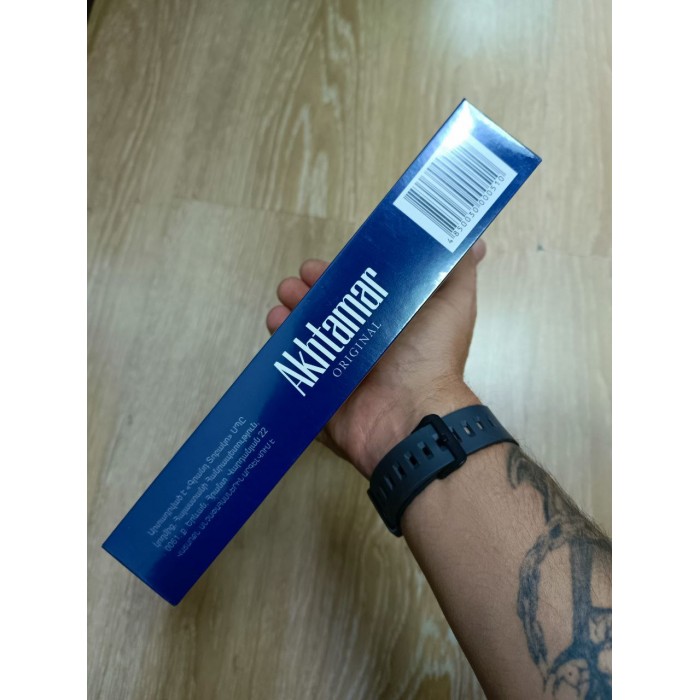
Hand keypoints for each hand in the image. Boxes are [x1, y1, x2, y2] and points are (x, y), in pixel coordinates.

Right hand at [266, 240, 486, 477]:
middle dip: (308, 291)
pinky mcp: (319, 394)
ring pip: (306, 338)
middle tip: (297, 283)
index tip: (323, 264)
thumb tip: (475, 239)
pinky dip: (280, 348)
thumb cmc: (430, 354)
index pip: (356, 293)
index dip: (338, 276)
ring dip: (291, 314)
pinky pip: (293, 370)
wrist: (410, 413)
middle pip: (326, 313)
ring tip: (284, 301)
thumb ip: (458, 270)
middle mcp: (363, 347)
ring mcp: (338, 372)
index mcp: (389, 324)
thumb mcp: (453, 303)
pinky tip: (276, 327)